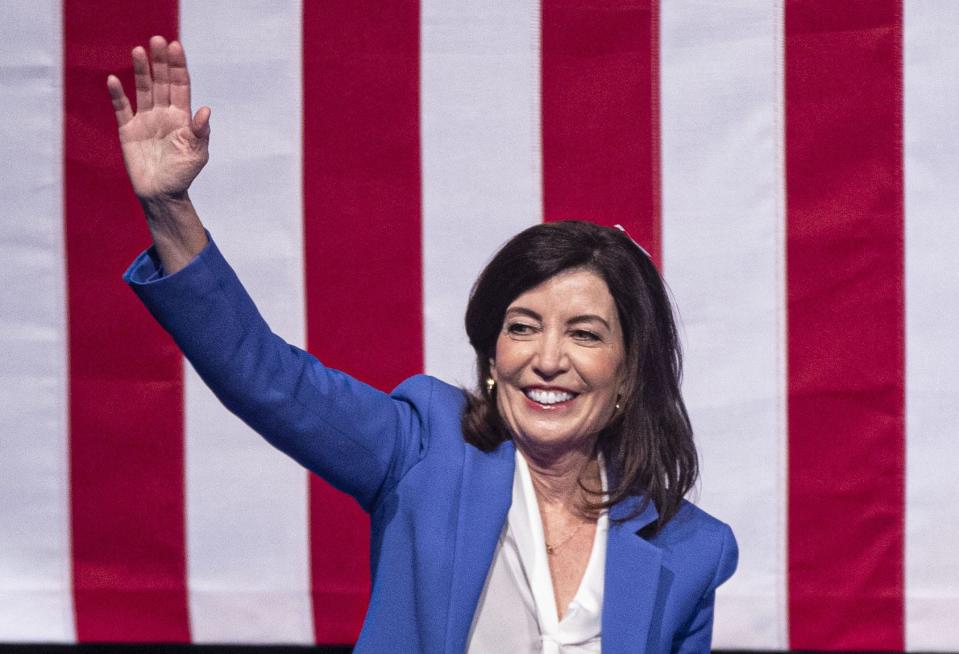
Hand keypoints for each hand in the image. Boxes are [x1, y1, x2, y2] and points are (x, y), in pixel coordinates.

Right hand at [107, 36, 209, 200]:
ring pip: (142, 89)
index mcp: (182, 117)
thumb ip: (200, 132)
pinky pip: (122, 108)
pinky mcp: (128, 130)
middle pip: (161, 82)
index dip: (178, 67)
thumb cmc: (183, 174)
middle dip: (160, 62)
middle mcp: (163, 113)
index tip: (176, 47)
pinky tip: (113, 80)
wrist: (162, 195)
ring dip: (141, 71)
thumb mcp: (197, 154)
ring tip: (139, 51)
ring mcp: (145, 120)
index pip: (180, 86)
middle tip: (158, 40)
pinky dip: (118, 95)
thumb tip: (205, 110)